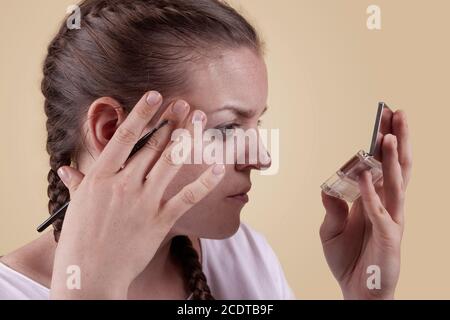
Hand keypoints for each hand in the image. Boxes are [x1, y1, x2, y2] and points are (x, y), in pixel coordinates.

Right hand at [50, 91, 224, 298]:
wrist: (89, 275)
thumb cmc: (80, 240)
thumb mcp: (76, 206)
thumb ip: (78, 183)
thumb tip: (67, 170)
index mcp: (100, 177)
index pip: (123, 137)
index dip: (141, 113)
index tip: (154, 95)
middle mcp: (123, 184)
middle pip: (152, 145)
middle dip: (171, 121)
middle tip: (184, 103)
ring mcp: (143, 202)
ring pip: (170, 162)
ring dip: (187, 138)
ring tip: (200, 119)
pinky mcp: (160, 220)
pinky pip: (187, 196)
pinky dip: (205, 181)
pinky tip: (218, 166)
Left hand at [320, 110, 411, 298]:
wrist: (356, 292)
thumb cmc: (347, 259)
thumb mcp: (331, 231)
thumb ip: (332, 209)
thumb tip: (327, 188)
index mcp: (374, 200)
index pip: (382, 165)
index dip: (384, 141)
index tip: (385, 117)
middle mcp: (387, 206)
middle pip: (395, 167)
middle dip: (397, 139)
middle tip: (397, 112)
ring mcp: (391, 220)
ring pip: (395, 183)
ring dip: (391, 159)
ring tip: (390, 135)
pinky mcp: (389, 237)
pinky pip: (380, 211)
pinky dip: (371, 193)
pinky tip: (364, 174)